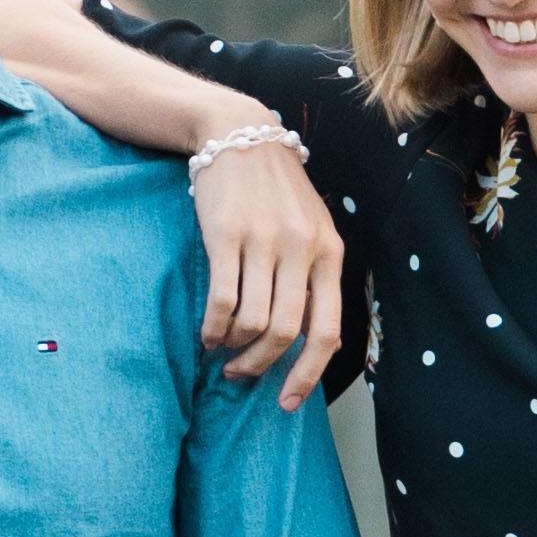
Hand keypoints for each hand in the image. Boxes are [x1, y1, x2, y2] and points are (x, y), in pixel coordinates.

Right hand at [190, 131, 345, 400]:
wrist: (239, 134)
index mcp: (329, 252)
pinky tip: (207, 334)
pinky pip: (223, 300)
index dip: (307, 375)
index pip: (327, 332)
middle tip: (240, 375)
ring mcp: (265, 242)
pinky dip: (213, 327)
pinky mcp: (227, 235)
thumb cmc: (274, 191)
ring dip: (234, 348)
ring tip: (222, 350)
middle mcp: (302, 249)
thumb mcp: (309, 227)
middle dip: (260, 366)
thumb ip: (312, 275)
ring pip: (253, 323)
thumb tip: (303, 338)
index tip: (287, 403)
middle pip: (285, 334)